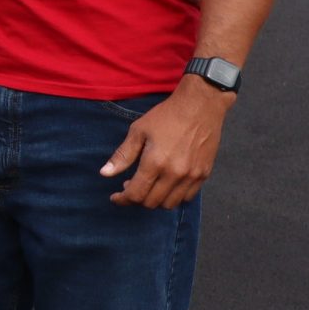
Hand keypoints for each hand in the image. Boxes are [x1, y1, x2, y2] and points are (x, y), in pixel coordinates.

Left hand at [100, 81, 230, 208]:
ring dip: (155, 200)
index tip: (116, 197)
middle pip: (151, 203)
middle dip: (137, 199)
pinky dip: (174, 196)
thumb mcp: (138, 131)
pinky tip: (167, 185)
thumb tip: (104, 174)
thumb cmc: (166, 116)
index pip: (135, 194)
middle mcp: (175, 174)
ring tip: (149, 186)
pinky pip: (187, 197)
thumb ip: (122, 155)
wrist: (200, 105)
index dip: (122, 199)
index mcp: (155, 163)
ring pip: (170, 204)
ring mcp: (192, 176)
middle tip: (131, 186)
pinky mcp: (204, 174)